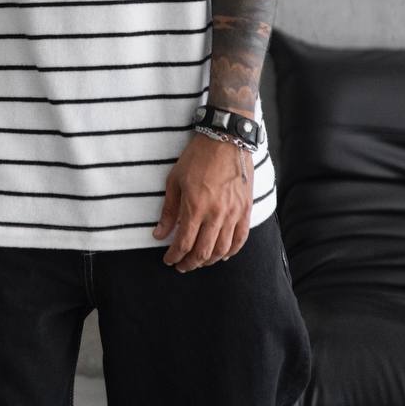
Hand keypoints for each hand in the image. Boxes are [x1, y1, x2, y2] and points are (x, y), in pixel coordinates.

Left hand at [152, 134, 252, 271]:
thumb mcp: (175, 180)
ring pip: (222, 249)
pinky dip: (232, 251)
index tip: (168, 260)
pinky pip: (240, 238)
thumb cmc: (197, 157)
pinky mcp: (245, 209)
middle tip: (182, 266)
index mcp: (195, 206)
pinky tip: (223, 255)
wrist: (225, 139)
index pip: (184, 243)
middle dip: (190, 263)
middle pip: (203, 251)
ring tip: (200, 262)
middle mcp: (215, 214)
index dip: (174, 256)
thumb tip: (159, 234)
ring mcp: (232, 213)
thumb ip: (169, 210)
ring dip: (209, 261)